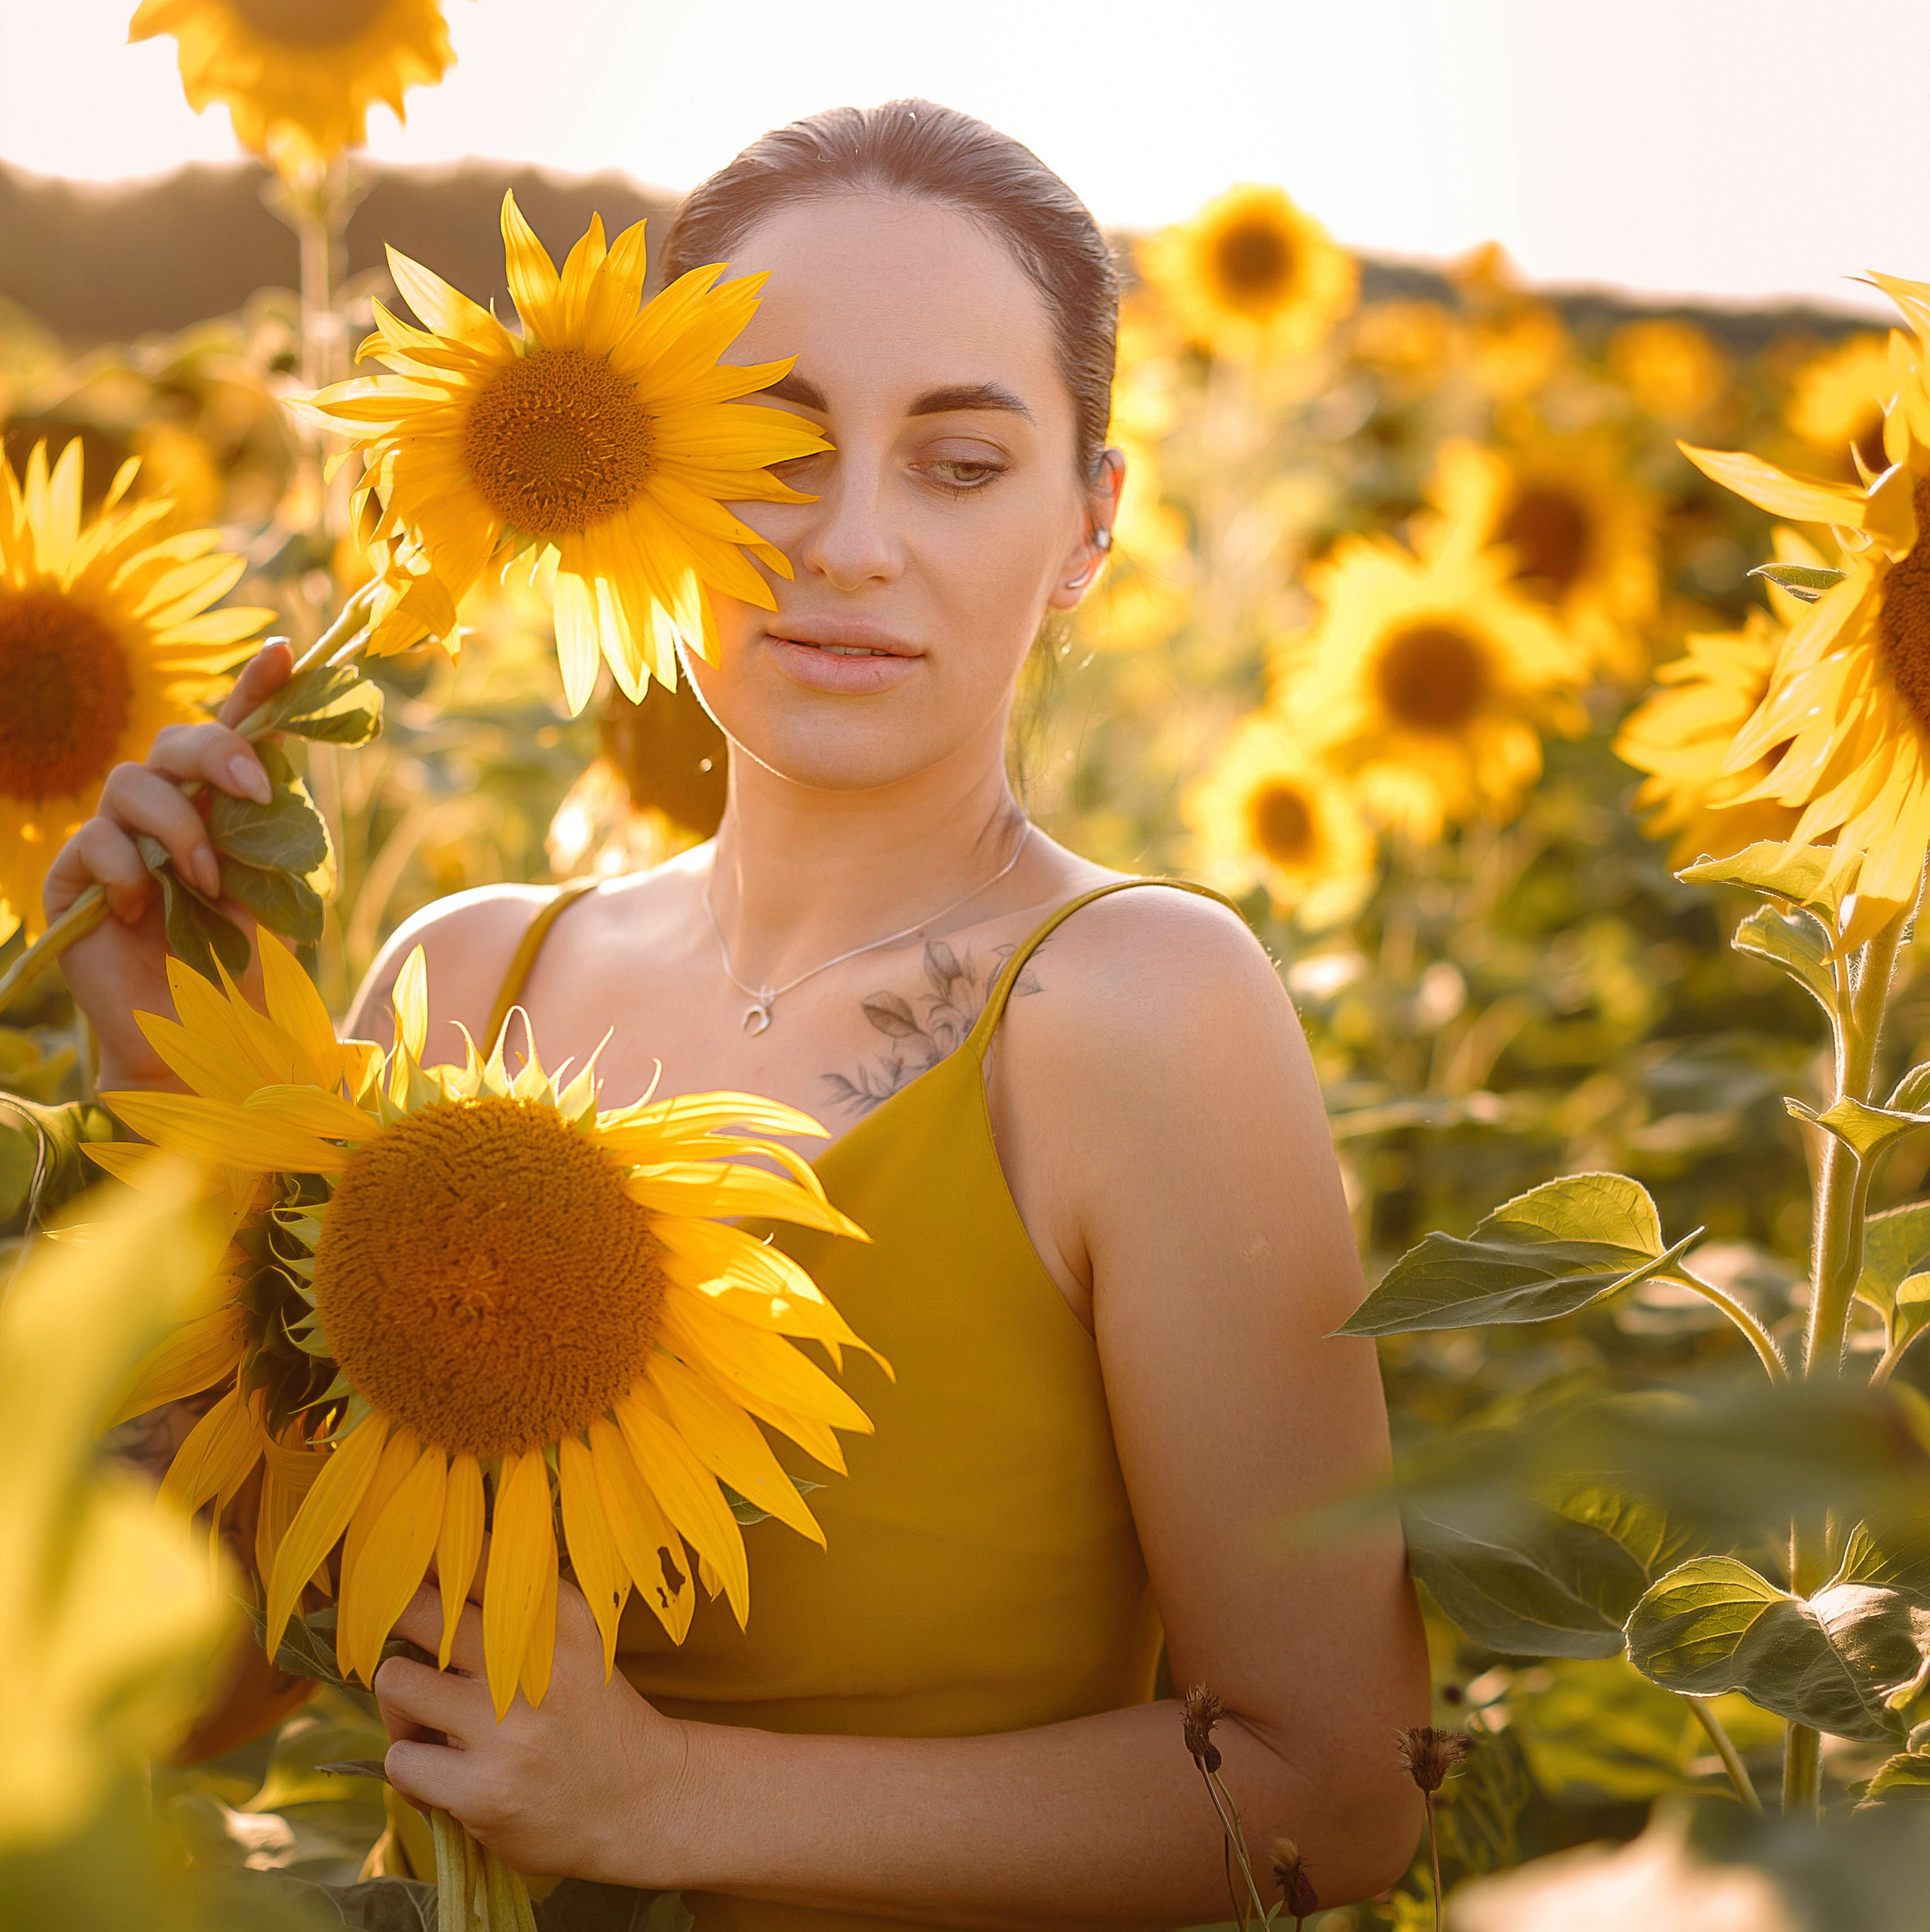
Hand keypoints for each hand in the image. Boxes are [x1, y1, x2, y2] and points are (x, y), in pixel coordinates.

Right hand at [45, 643, 292, 1088]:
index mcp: (217, 809)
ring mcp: (112, 842)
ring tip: (204, 884)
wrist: (205, 1038)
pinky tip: (145, 911)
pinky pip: (96, 843)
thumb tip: (282, 758)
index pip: (231, 734)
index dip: (255, 689)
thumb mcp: (274, 886)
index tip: (289, 651)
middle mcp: (162, 815)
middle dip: (218, 753)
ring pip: (130, 784)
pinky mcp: (73, 880)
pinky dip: (131, 872)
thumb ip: (270, 822)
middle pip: (174, 742)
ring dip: (179, 828)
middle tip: (255, 791)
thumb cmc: (242, 966)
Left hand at [375, 1580, 695, 1885]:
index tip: (411, 1575)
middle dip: (392, 1621)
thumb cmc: (591, 1715)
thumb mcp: (576, 1642)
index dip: (427, 1563)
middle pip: (418, 1610)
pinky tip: (446, 1777)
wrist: (641, 1804)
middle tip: (400, 1643)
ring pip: (394, 1681)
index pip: (472, 1559)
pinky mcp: (481, 1791)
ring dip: (399, 1705)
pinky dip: (413, 1769)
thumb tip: (431, 1572)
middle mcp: (532, 1663)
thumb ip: (519, 1605)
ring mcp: (505, 1729)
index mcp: (559, 1617)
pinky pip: (401, 1759)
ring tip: (427, 1724)